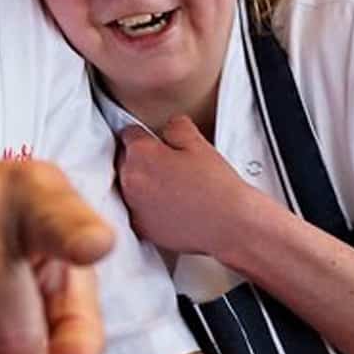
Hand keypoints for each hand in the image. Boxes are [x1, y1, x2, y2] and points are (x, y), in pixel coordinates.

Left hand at [118, 116, 248, 257]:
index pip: (128, 134)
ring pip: (128, 185)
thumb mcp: (198, 143)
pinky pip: (135, 209)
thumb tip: (167, 127)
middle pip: (123, 160)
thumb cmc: (216, 186)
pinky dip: (146, 205)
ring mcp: (133, 206)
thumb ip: (175, 126)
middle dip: (139, 158)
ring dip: (141, 182)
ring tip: (169, 184)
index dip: (143, 134)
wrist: (230, 224)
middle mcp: (130, 180)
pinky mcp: (141, 227)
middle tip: (165, 162)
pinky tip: (168, 203)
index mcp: (141, 154)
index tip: (152, 140)